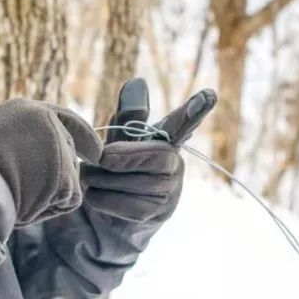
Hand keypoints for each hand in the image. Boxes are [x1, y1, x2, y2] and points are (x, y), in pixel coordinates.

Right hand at [0, 98, 102, 225]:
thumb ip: (17, 139)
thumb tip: (33, 157)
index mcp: (24, 109)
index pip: (63, 118)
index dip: (82, 136)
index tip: (95, 152)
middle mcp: (47, 120)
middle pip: (68, 152)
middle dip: (57, 175)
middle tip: (29, 190)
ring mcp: (59, 146)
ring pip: (67, 179)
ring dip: (47, 193)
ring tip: (14, 192)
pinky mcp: (66, 175)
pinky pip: (67, 200)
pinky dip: (49, 209)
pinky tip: (25, 204)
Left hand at [82, 79, 215, 222]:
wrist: (109, 215)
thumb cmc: (116, 170)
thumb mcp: (118, 141)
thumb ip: (127, 116)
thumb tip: (136, 82)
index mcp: (165, 140)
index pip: (182, 124)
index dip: (194, 111)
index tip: (209, 94)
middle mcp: (175, 164)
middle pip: (154, 156)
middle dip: (120, 157)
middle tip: (97, 158)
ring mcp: (170, 191)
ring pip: (134, 182)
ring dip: (101, 178)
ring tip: (90, 176)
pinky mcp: (157, 213)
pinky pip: (125, 203)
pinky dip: (101, 198)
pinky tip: (95, 194)